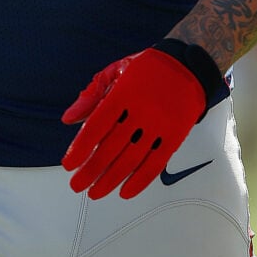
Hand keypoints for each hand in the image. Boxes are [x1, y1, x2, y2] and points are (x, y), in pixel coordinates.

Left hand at [61, 45, 213, 199]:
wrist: (187, 65)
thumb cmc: (147, 68)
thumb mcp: (115, 71)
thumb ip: (91, 96)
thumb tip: (69, 119)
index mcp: (122, 93)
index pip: (95, 127)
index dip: (80, 149)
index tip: (69, 164)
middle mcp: (141, 111)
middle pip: (110, 149)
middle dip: (90, 171)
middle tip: (78, 184)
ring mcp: (159, 125)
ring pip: (130, 161)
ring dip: (111, 180)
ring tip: (96, 191)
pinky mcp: (174, 136)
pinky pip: (155, 164)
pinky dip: (139, 181)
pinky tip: (125, 191)